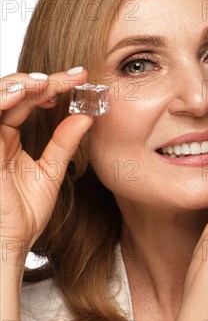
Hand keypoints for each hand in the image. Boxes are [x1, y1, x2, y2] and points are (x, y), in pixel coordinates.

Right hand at [0, 68, 92, 264]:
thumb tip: (86, 116)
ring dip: (19, 84)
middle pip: (11, 91)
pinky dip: (1, 101)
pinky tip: (22, 94)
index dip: (53, 85)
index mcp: (7, 136)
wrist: (9, 242)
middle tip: (71, 77)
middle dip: (40, 79)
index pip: (27, 100)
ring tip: (47, 82)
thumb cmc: (23, 214)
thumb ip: (64, 143)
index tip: (81, 78)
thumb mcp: (50, 171)